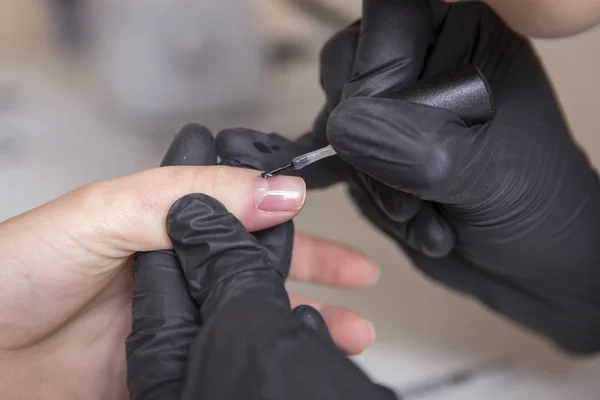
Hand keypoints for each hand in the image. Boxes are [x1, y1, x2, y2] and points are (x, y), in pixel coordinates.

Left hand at [0, 126, 376, 398]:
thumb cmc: (14, 275)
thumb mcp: (105, 214)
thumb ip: (189, 200)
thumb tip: (274, 189)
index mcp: (163, 228)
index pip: (243, 215)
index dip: (289, 216)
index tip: (327, 217)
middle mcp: (173, 277)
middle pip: (258, 273)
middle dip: (316, 275)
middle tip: (360, 282)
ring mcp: (171, 329)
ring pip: (250, 323)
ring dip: (302, 325)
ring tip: (349, 334)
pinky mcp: (161, 377)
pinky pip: (222, 369)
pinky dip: (256, 367)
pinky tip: (278, 367)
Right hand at [216, 1, 599, 352]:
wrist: (528, 259)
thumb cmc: (534, 204)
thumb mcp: (483, 173)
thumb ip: (414, 147)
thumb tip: (340, 126)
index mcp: (465, 42)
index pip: (389, 23)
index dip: (373, 73)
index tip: (387, 134)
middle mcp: (424, 66)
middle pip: (347, 67)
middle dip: (368, 142)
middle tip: (410, 195)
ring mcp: (394, 109)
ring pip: (335, 120)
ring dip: (371, 182)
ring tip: (423, 218)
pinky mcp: (375, 147)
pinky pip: (333, 157)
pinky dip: (361, 195)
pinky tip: (402, 219)